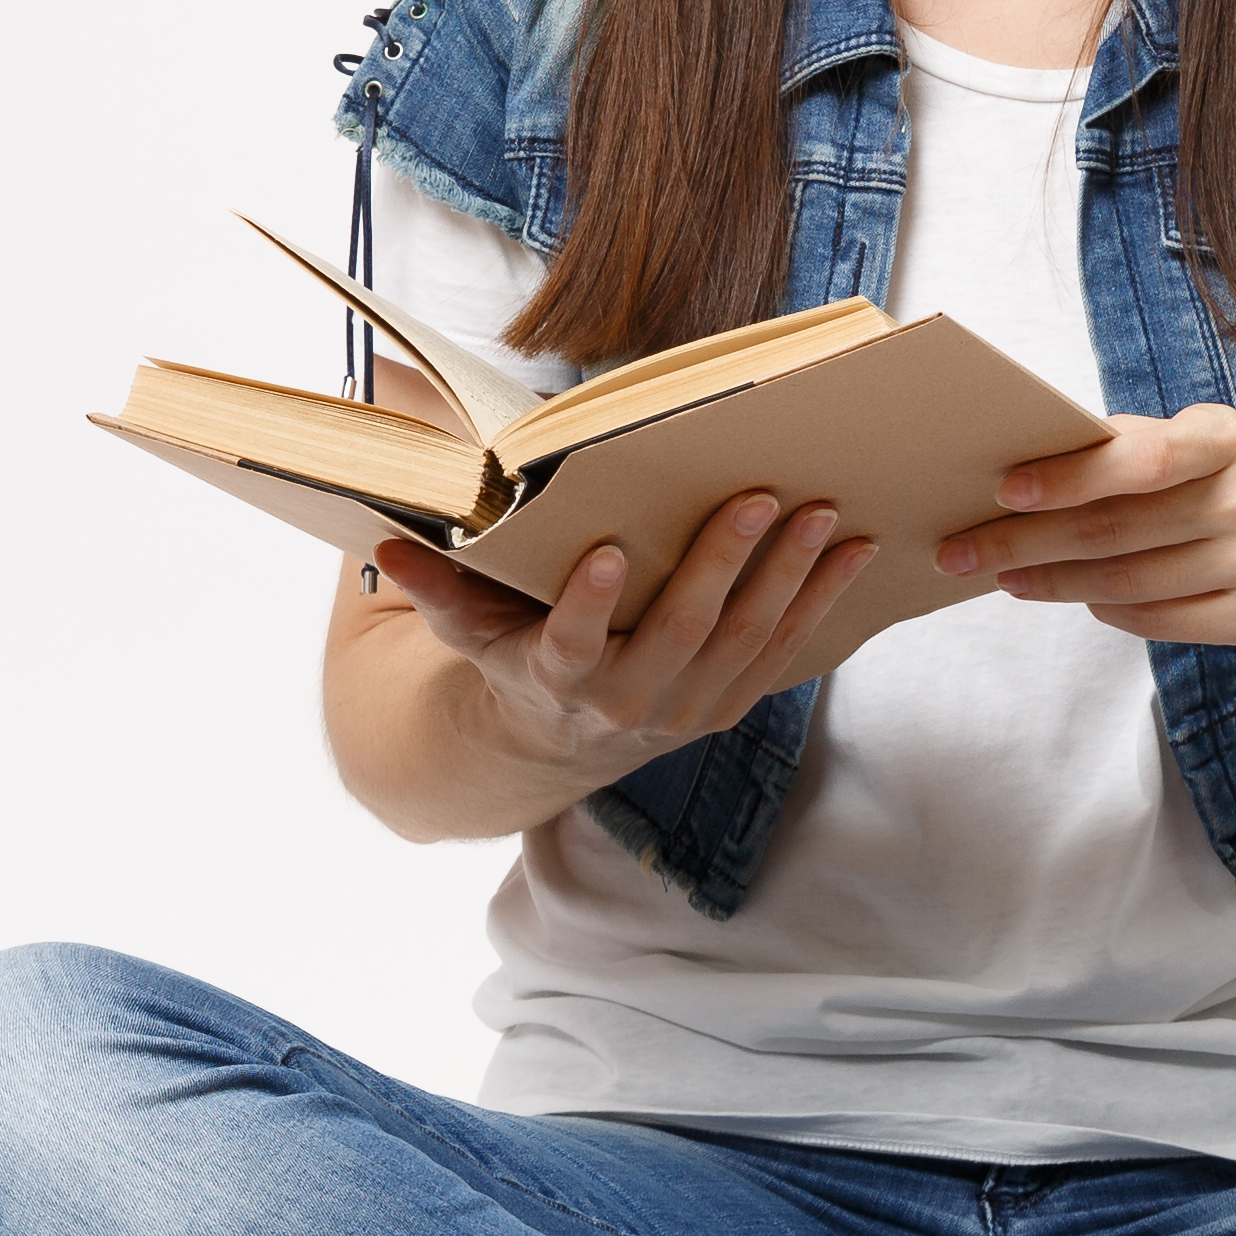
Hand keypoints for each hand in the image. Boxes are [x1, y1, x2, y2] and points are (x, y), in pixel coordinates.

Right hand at [366, 490, 882, 786]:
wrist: (564, 737)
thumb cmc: (516, 654)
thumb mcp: (469, 628)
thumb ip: (436, 588)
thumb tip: (384, 545)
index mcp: (558, 677)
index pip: (570, 644)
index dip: (588, 604)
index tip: (604, 553)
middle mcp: (626, 702)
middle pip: (679, 633)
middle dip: (721, 566)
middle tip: (756, 499)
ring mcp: (686, 708)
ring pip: (743, 641)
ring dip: (787, 578)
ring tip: (819, 513)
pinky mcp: (729, 704)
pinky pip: (782, 652)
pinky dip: (820, 602)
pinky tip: (852, 551)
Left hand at [931, 405, 1235, 646]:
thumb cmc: (1227, 479)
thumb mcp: (1197, 440)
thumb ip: (1126, 445)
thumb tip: (1024, 460)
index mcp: (1229, 440)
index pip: (1140, 461)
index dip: (1069, 478)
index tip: (1004, 490)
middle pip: (1117, 532)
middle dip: (1025, 543)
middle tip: (960, 552)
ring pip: (1128, 583)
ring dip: (1053, 583)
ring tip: (1004, 576)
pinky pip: (1158, 622)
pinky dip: (1106, 610)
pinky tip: (1075, 596)